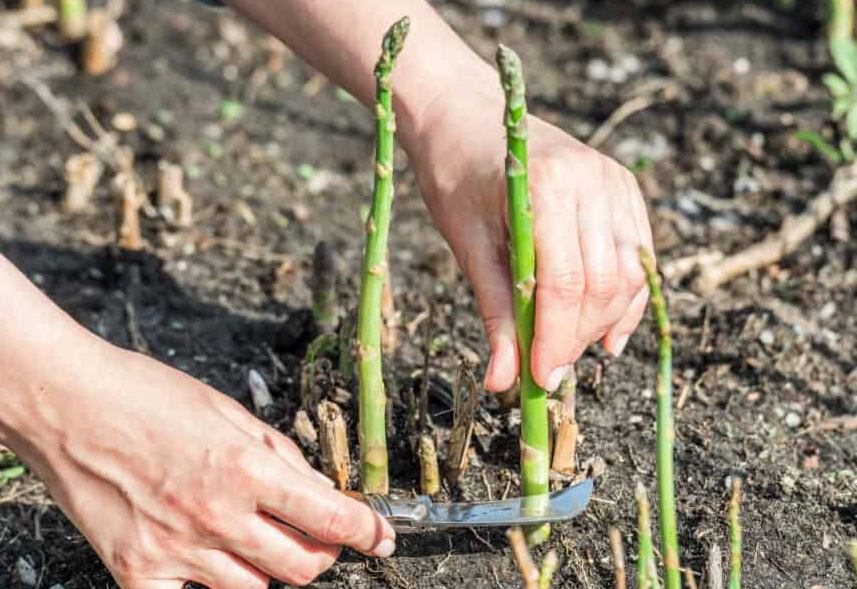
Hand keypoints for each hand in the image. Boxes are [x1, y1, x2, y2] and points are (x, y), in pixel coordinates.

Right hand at [15, 345, 394, 588]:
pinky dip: (208, 585)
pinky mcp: (136, 571)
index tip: (381, 538)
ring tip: (249, 534)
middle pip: (301, 568)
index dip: (368, 531)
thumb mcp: (230, 412)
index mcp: (247, 468)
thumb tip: (320, 491)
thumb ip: (280, 457)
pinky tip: (205, 557)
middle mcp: (217, 515)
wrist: (69, 403)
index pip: (331, 517)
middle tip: (314, 535)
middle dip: (321, 553)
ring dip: (267, 568)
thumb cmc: (149, 395)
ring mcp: (176, 550)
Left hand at [407, 93, 652, 392]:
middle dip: (576, 336)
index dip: (555, 340)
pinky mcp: (624, 188)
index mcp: (549, 187)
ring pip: (628, 275)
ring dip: (599, 322)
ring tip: (564, 344)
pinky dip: (624, 299)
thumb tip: (503, 381)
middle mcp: (594, 180)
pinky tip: (604, 333)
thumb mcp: (467, 246)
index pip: (566, 284)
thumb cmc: (456, 176)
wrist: (467, 115)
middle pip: (603, 285)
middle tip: (544, 367)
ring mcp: (615, 181)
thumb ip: (494, 312)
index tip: (539, 378)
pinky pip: (638, 257)